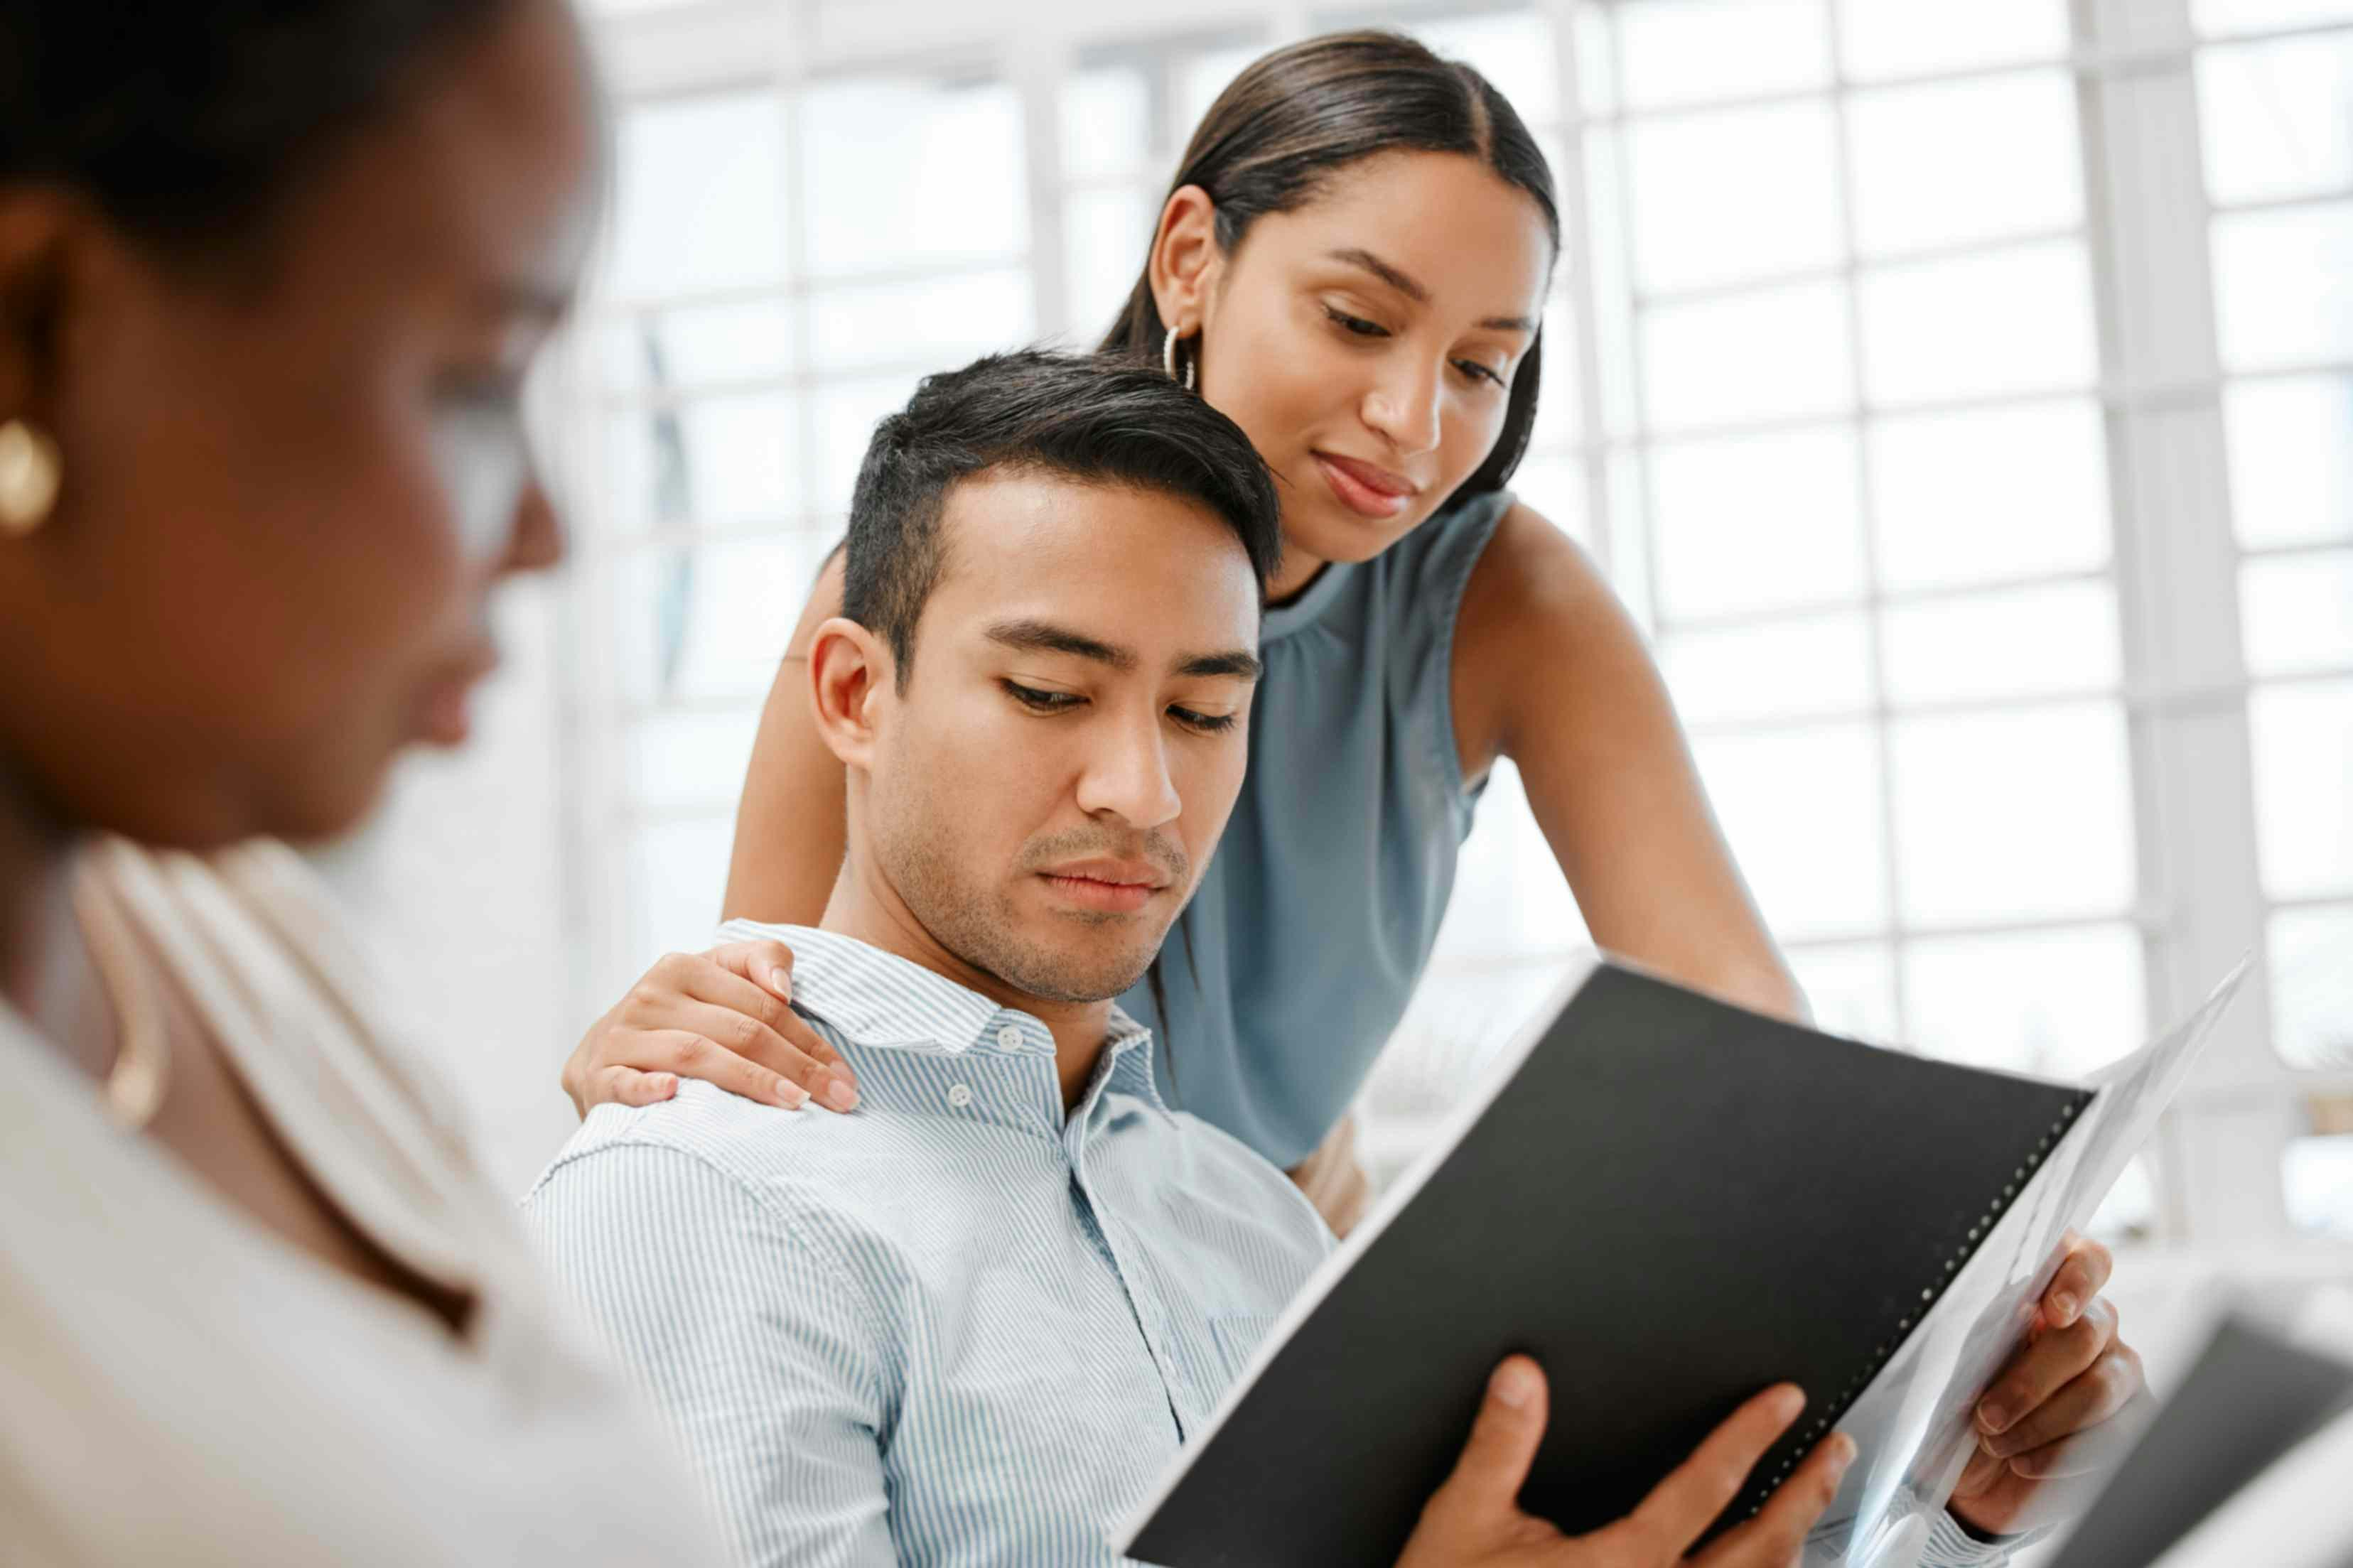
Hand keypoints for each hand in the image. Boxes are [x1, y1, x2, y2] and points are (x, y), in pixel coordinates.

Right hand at [561, 940, 857, 1117]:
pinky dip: (647, 1088)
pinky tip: (673, 1092)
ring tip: (794, 1103)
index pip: (763, 1007)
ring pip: (695, 1054)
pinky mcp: (596, 1075)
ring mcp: (622, 1036)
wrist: (600, 1051)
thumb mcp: (716, 978)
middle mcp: (651, 996)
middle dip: (797, 1067)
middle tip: (838, 1099)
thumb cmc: (678, 1017)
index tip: (845, 1078)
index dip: (810, 1042)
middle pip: (739, 1031)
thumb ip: (759, 961)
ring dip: (748, 1079)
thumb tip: (783, 989)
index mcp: (685, 967)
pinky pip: (623, 1083)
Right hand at [1397, 1357, 1854, 1567]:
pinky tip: (1764, 1565)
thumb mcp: (1463, 1517)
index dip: (1750, 1438)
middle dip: (1804, 1494)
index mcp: (1617, 1564)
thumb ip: (1499, 1444)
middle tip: (1833, 1451)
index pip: (1704, 1489)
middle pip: (1758, 1548)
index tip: (1783, 1403)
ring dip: (1794, 1542)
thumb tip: (1522, 1377)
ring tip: (1813, 1505)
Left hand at [1949, 1234, 2151, 1537]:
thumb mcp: (1971, 1367)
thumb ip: (1997, 1341)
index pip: (2087, 1261)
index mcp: (2054, 1296)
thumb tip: (2023, 1320)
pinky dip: (2059, 1456)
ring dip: (2040, 1423)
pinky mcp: (2135, 1425)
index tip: (2051, 1311)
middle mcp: (2098, 1327)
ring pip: (2099, 1389)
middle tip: (1988, 1416)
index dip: (2077, 1278)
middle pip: (2086, 1335)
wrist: (1979, 1469)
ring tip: (1998, 1443)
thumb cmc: (1976, 1401)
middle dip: (2031, 1380)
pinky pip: (2112, 1438)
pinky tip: (2024, 1463)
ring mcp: (2123, 1375)